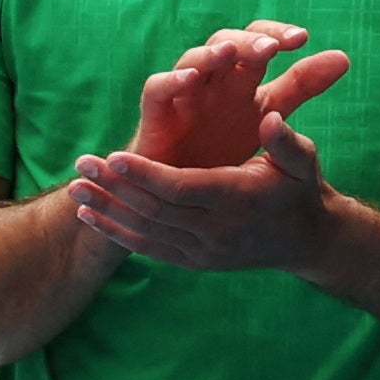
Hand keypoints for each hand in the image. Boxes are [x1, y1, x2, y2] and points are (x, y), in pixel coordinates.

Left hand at [67, 92, 343, 276]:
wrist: (305, 240)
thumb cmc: (300, 188)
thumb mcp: (302, 160)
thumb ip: (285, 140)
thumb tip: (271, 118)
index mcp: (237, 200)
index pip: (181, 188)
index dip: (146, 174)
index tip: (114, 155)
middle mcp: (216, 231)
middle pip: (155, 210)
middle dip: (115, 187)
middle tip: (81, 164)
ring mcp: (203, 251)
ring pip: (146, 232)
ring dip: (108, 210)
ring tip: (74, 190)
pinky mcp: (194, 262)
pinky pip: (149, 249)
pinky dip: (118, 233)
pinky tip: (90, 216)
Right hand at [130, 20, 349, 170]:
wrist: (183, 195)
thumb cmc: (222, 148)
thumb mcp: (268, 113)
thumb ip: (301, 85)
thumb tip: (343, 58)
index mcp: (238, 78)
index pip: (258, 41)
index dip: (276, 34)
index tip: (301, 39)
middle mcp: (211, 79)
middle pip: (226, 44)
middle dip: (247, 42)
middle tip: (271, 48)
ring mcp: (182, 95)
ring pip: (192, 60)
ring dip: (211, 54)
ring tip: (230, 52)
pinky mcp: (155, 116)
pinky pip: (157, 89)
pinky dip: (172, 81)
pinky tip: (189, 78)